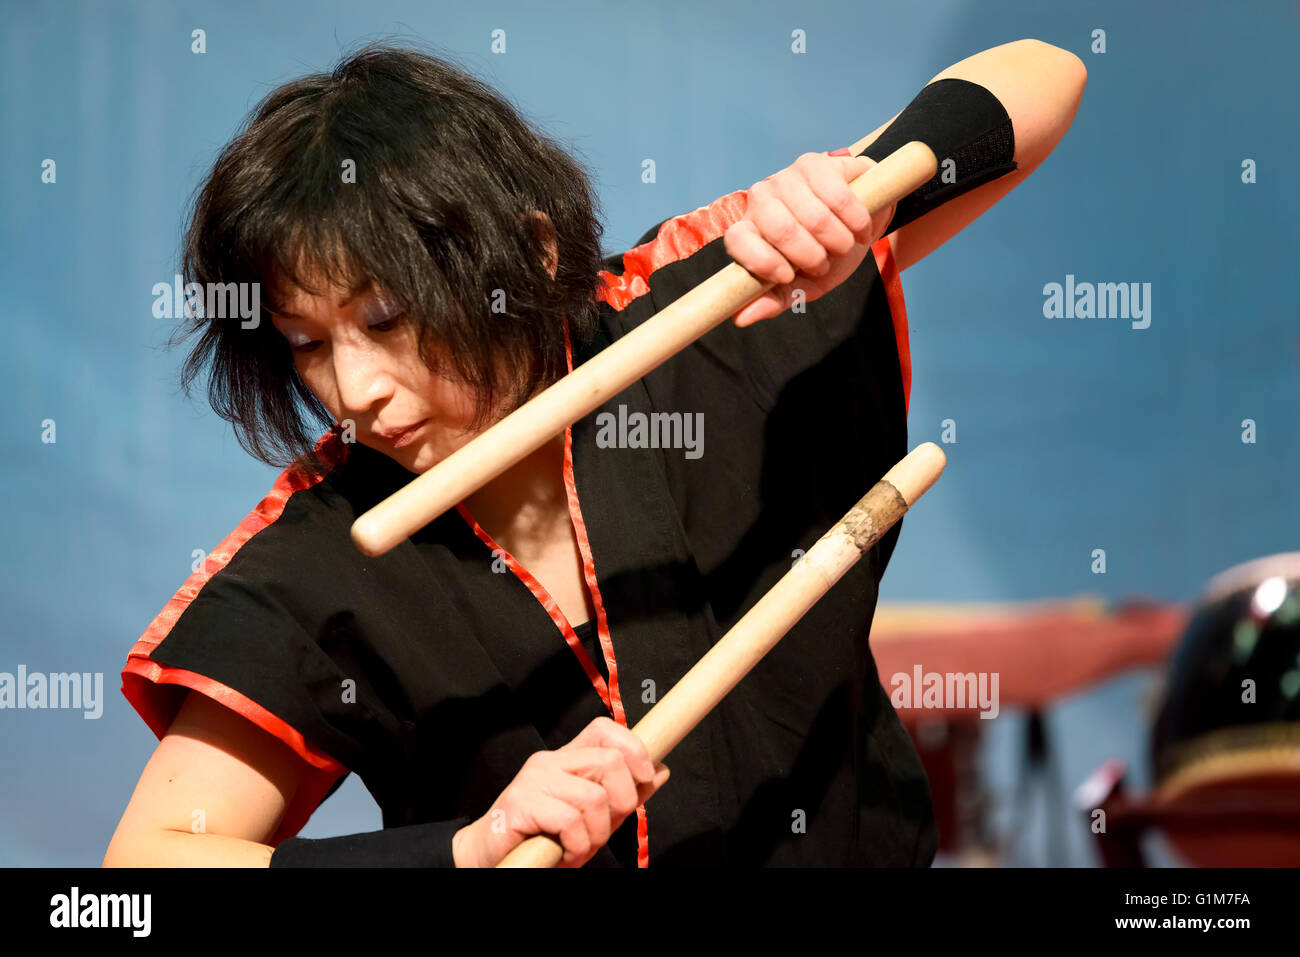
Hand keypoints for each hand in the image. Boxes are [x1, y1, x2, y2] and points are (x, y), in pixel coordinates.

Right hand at [451, 716, 669, 867]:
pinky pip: (570, 821)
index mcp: (566, 759)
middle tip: (603, 828)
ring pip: (594, 797)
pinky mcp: (520, 802)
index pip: (604, 729)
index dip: (633, 747)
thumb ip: (622, 794)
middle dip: (621, 803)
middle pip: (609, 761)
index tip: (644, 776)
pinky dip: (576, 846)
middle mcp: (549, 761)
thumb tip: (661, 770)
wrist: (490, 858)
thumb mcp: (592, 817)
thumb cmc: (543, 838)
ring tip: (578, 847)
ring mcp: (533, 779)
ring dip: (595, 835)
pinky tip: (563, 852)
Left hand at [724, 149, 895, 327]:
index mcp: (749, 231)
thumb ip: (774, 300)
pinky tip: (861, 228)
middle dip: (812, 256)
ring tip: (844, 245)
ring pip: (814, 216)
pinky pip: (838, 198)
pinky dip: (856, 222)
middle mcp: (761, 200)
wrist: (861, 224)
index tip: (789, 275)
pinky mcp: (816, 163)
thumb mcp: (803, 285)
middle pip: (780, 229)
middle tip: (824, 262)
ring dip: (839, 241)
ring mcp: (787, 178)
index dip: (763, 261)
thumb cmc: (826, 256)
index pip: (738, 241)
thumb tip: (740, 318)